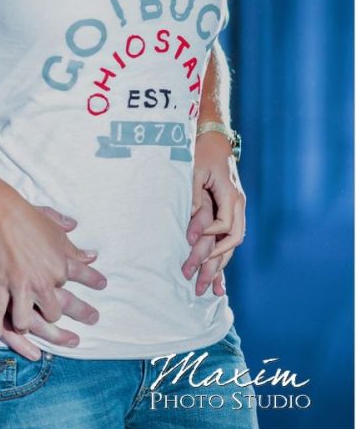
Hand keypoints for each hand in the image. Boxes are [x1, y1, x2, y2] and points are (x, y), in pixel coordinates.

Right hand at [0, 199, 101, 339]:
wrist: (2, 215)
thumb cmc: (29, 219)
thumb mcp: (56, 230)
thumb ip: (73, 247)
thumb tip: (91, 254)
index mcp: (60, 268)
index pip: (79, 282)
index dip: (90, 285)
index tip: (100, 294)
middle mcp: (44, 283)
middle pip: (53, 312)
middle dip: (53, 317)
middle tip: (58, 325)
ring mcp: (22, 287)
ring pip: (26, 320)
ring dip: (25, 326)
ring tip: (24, 328)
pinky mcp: (2, 285)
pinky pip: (0, 311)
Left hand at [184, 132, 243, 294]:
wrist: (212, 139)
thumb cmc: (200, 153)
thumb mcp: (193, 172)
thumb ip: (194, 200)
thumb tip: (193, 233)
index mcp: (231, 196)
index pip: (225, 226)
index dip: (209, 236)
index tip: (191, 245)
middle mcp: (237, 207)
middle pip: (231, 242)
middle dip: (214, 265)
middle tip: (196, 284)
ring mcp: (234, 211)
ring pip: (230, 246)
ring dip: (218, 267)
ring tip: (206, 289)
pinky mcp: (226, 214)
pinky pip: (226, 242)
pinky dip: (220, 260)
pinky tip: (216, 279)